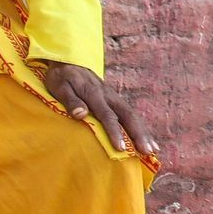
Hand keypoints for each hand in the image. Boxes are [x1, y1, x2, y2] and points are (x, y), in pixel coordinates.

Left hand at [43, 62, 158, 156]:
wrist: (68, 62)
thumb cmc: (62, 78)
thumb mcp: (60, 87)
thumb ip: (71, 101)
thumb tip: (81, 114)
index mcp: (94, 94)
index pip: (107, 115)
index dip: (114, 132)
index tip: (121, 148)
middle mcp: (109, 96)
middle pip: (128, 116)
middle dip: (138, 134)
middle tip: (147, 152)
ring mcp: (114, 97)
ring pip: (132, 115)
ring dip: (143, 132)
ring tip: (152, 150)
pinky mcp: (115, 100)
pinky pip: (130, 114)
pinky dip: (139, 127)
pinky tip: (146, 139)